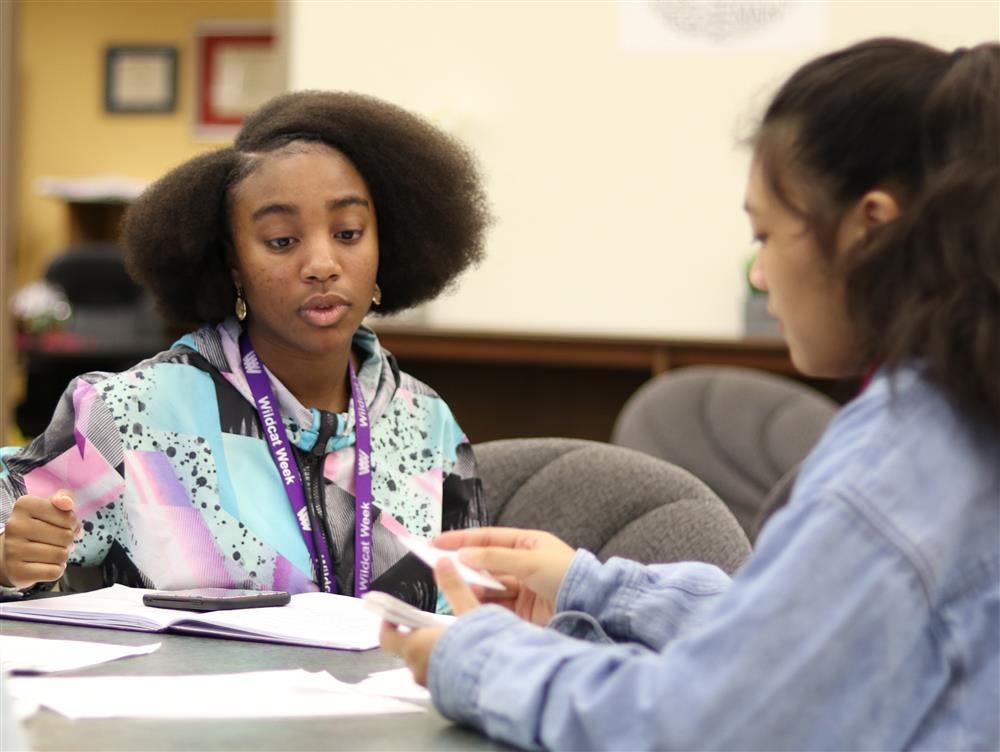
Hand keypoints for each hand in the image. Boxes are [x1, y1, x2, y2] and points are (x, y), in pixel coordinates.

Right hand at [0, 490, 79, 587]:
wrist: (13, 553)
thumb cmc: (39, 526)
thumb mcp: (52, 508)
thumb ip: (65, 498)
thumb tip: (67, 503)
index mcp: (24, 505)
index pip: (69, 517)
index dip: (72, 523)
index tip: (61, 524)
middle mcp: (14, 525)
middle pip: (66, 537)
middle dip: (68, 541)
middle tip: (57, 541)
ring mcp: (13, 549)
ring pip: (61, 555)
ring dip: (63, 555)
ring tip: (51, 552)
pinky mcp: (17, 571)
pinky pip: (54, 572)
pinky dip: (57, 569)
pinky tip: (46, 565)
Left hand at [379, 558, 478, 685]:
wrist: (501, 682)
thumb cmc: (481, 648)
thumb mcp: (469, 610)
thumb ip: (454, 587)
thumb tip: (444, 562)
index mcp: (416, 647)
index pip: (388, 638)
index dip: (389, 624)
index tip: (395, 614)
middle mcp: (419, 669)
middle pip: (409, 650)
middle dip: (418, 636)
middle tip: (431, 622)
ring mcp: (433, 685)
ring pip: (426, 665)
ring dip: (434, 652)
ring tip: (453, 639)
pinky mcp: (448, 697)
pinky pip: (441, 678)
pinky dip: (447, 666)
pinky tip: (465, 657)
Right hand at [433, 527, 575, 625]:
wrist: (592, 609)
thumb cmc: (567, 576)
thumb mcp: (530, 560)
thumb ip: (495, 557)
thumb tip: (463, 555)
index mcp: (528, 544)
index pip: (488, 538)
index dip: (462, 539)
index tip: (437, 542)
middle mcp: (523, 564)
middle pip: (486, 563)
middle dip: (466, 566)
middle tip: (442, 569)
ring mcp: (522, 589)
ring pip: (489, 586)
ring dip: (473, 587)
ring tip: (456, 588)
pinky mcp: (522, 612)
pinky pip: (496, 605)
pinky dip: (482, 605)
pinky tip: (470, 605)